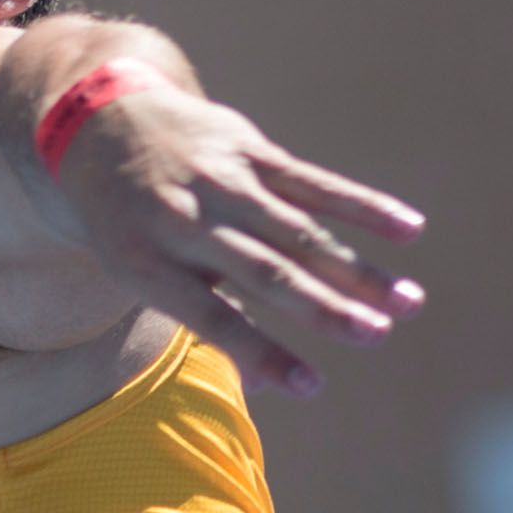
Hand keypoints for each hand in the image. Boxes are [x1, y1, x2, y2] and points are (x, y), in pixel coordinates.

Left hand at [56, 82, 425, 395]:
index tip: (312, 387)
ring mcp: (222, 182)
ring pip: (299, 231)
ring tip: (409, 303)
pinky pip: (314, 183)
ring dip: (358, 269)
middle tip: (376, 337)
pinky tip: (408, 229)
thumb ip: (204, 320)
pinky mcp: (250, 151)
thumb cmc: (127, 224)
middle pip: (266, 273)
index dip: (263, 353)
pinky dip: (362, 206)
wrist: (104, 125)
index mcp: (148, 264)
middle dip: (324, 309)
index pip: (213, 318)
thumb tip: (266, 387)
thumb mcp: (138, 274)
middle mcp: (185, 223)